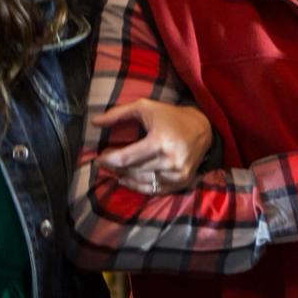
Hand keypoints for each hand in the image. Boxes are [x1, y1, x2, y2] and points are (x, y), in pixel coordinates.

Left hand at [95, 98, 213, 194]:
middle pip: (132, 171)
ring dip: (125, 177)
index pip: (126, 158)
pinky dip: (138, 186)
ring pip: (141, 182)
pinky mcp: (181, 183)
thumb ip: (118, 114)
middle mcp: (169, 161)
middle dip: (115, 168)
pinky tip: (128, 179)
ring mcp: (176, 175)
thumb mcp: (145, 107)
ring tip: (115, 171)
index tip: (98, 158)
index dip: (108, 160)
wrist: (203, 128)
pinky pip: (154, 190)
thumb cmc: (170, 116)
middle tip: (104, 164)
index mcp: (160, 142)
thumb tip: (94, 122)